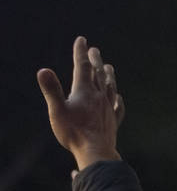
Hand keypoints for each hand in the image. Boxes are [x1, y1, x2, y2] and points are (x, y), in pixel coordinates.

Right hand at [37, 36, 122, 169]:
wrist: (95, 151)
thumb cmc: (73, 132)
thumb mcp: (57, 110)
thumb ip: (52, 90)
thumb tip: (43, 70)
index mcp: (85, 91)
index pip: (82, 67)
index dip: (81, 52)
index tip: (81, 40)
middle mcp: (99, 96)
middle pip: (98, 74)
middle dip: (95, 60)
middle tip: (94, 49)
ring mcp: (108, 108)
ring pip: (110, 87)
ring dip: (108, 75)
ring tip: (109, 67)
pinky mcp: (113, 121)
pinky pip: (117, 107)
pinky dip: (117, 99)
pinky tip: (119, 98)